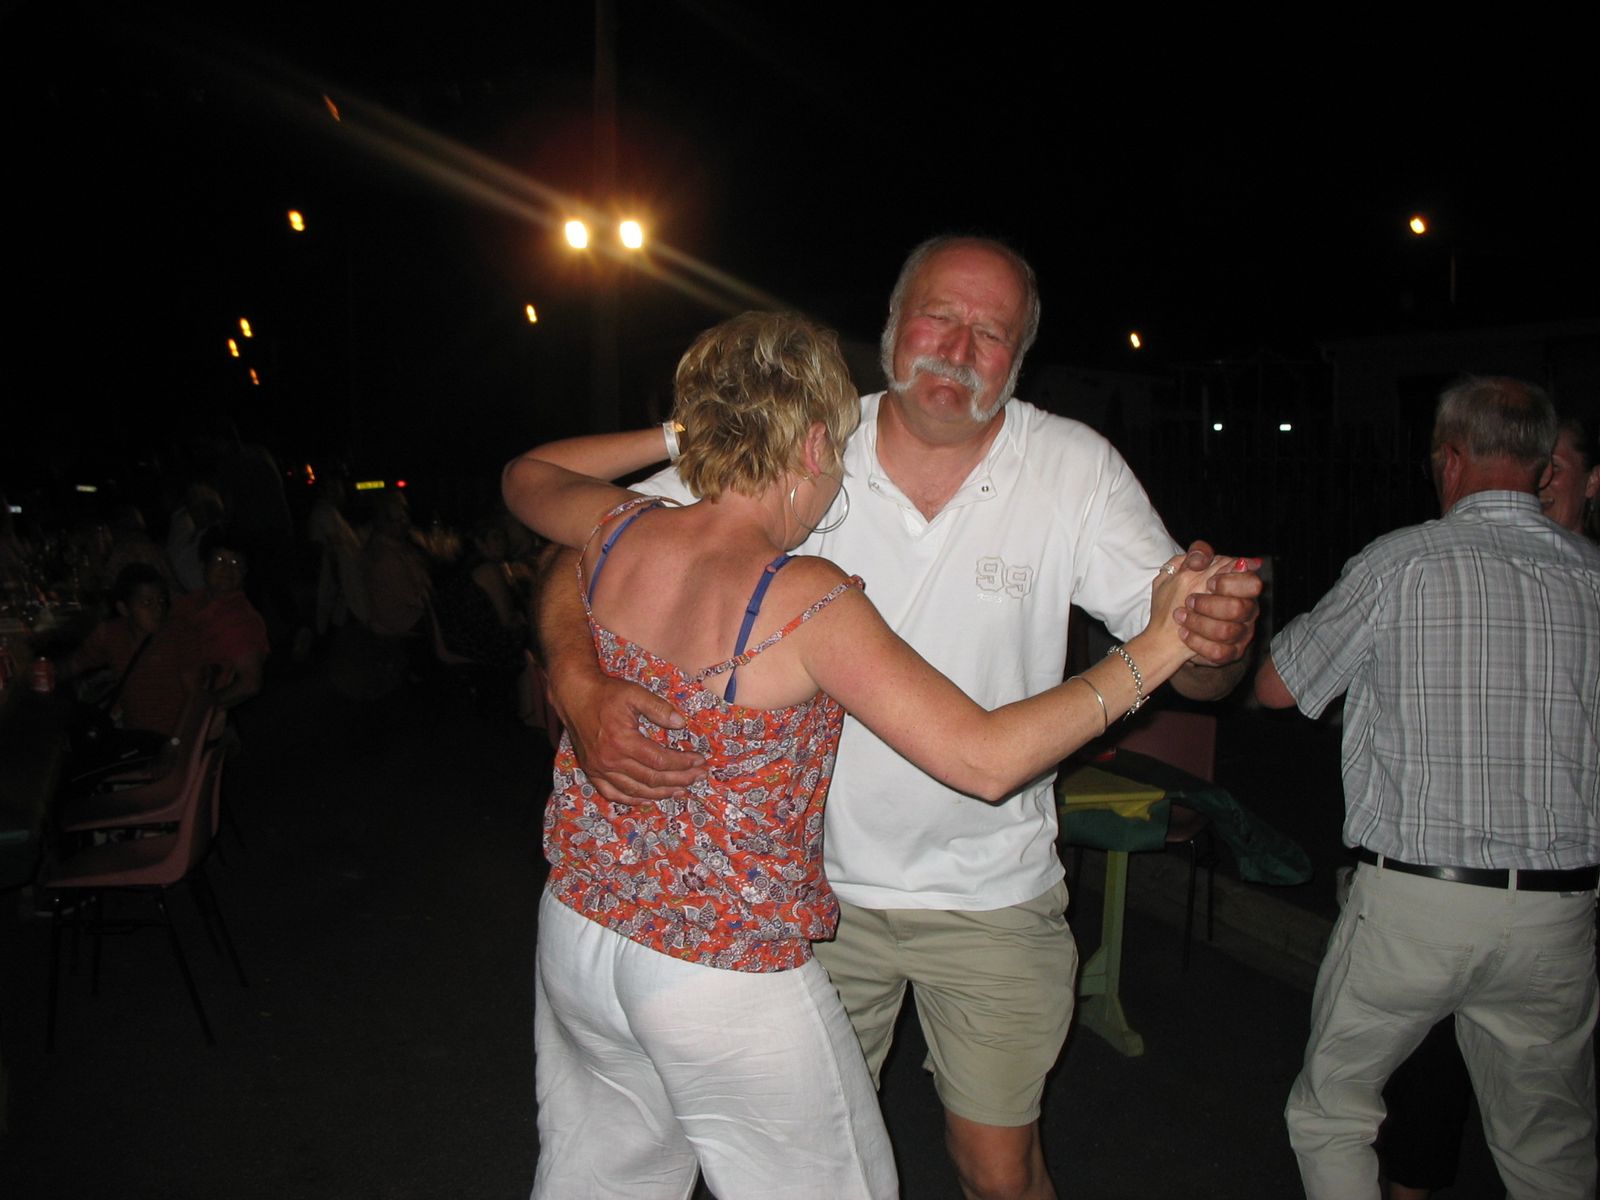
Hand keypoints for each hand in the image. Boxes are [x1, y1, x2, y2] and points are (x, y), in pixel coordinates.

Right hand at [552, 669, 707, 805]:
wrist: (574, 694)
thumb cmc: (605, 693)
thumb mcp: (634, 693)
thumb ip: (658, 708)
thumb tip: (680, 723)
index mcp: (622, 741)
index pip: (660, 761)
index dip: (683, 763)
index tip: (700, 761)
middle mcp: (610, 760)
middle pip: (651, 779)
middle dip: (679, 780)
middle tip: (698, 777)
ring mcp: (599, 769)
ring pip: (635, 790)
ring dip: (660, 793)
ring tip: (681, 791)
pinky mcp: (591, 771)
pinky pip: (613, 793)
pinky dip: (632, 799)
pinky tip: (647, 797)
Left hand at [1170, 540, 1262, 666]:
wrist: (1168, 632)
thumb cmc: (1180, 597)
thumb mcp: (1182, 571)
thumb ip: (1196, 555)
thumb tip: (1202, 557)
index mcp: (1241, 587)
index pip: (1252, 583)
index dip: (1228, 583)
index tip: (1207, 583)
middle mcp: (1247, 610)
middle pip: (1239, 608)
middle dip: (1209, 604)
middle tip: (1188, 601)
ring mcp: (1241, 634)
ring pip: (1227, 631)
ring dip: (1199, 623)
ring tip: (1181, 617)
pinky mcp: (1231, 653)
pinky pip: (1219, 652)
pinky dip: (1197, 643)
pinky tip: (1184, 634)